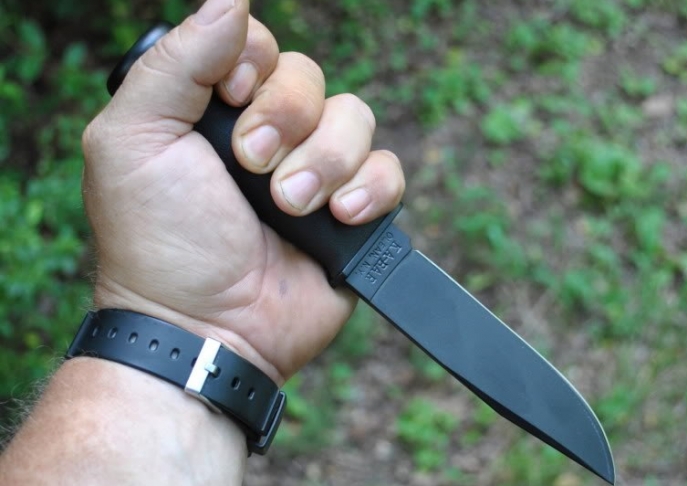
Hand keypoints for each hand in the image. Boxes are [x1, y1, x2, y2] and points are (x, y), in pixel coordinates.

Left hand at [81, 0, 404, 385]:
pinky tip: (340, 217)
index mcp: (215, 111)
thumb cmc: (159, 241)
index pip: (258, 46)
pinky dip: (369, 189)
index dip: (254, 63)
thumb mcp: (133, 139)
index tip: (232, 99)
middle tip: (251, 167)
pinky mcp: (355, 213)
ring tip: (289, 206)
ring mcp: (315, 173)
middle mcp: (269, 135)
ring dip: (323, 161)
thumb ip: (177, 61)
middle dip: (285, 120)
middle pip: (310, 78)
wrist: (205, 329)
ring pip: (356, 119)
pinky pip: (389, 171)